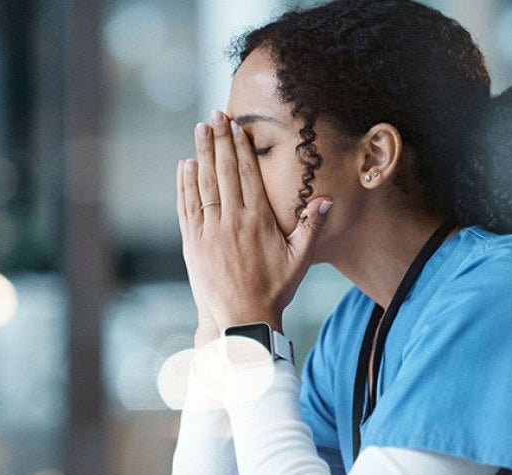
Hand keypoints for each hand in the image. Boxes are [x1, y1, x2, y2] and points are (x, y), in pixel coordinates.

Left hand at [177, 110, 331, 344]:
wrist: (244, 320)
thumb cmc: (275, 290)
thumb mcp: (299, 259)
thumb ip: (312, 226)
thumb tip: (326, 199)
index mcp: (259, 221)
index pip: (247, 174)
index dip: (240, 147)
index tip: (236, 126)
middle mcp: (232, 222)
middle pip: (224, 172)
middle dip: (219, 141)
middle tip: (214, 115)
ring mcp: (210, 232)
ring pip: (203, 185)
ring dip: (201, 155)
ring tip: (199, 130)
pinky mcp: (194, 245)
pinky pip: (188, 208)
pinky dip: (186, 185)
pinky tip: (185, 166)